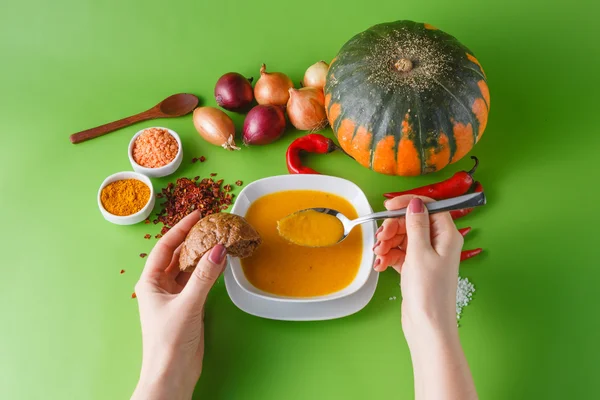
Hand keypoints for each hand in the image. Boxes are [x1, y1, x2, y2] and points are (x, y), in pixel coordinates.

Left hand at [132, 211, 226, 399]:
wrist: (172, 375)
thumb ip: (204, 276)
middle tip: (212, 225)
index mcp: (150, 282)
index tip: (197, 215)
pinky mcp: (188, 306)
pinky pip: (199, 281)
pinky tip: (221, 262)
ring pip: (190, 267)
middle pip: (178, 255)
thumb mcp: (188, 304)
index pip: (165, 247)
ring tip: (219, 239)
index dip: (181, 229)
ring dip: (203, 254)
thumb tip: (218, 249)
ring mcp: (175, 296)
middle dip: (194, 239)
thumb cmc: (169, 342)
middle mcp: (160, 286)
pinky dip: (210, 271)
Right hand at [374, 197, 476, 398]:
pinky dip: (389, 257)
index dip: (408, 203)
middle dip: (393, 228)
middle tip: (381, 238)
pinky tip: (380, 266)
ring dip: (388, 243)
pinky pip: (399, 253)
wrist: (427, 326)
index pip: (429, 207)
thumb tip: (415, 203)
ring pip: (403, 237)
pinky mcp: (416, 267)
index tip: (388, 206)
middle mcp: (439, 243)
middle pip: (412, 222)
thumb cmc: (429, 291)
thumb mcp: (420, 253)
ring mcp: (427, 256)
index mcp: (447, 235)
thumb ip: (416, 225)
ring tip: (379, 255)